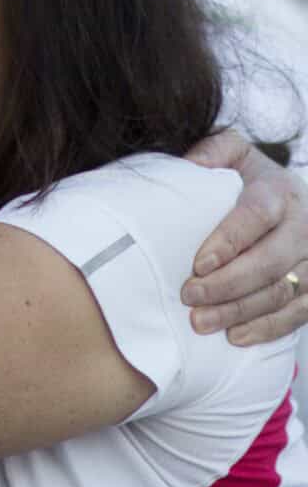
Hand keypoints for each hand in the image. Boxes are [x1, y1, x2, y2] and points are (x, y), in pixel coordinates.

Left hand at [182, 129, 307, 343]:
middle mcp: (304, 227)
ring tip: (201, 321)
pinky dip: (266, 329)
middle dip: (226, 284)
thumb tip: (189, 165)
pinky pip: (296, 314)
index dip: (228, 241)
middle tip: (189, 295)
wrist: (296, 198)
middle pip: (268, 262)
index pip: (256, 217)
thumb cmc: (254, 178)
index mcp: (280, 192)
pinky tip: (235, 336)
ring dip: (239, 311)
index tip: (198, 263)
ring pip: (280, 292)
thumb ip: (214, 151)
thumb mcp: (237, 153)